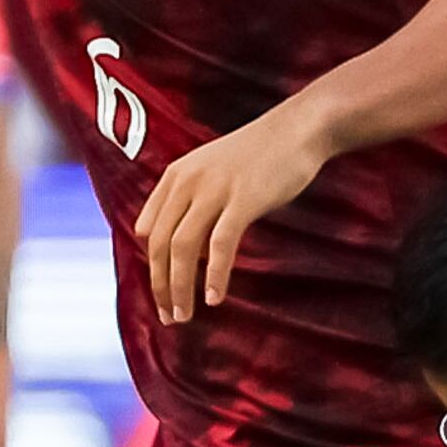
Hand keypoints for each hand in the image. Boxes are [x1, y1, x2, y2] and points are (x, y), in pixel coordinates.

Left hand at [133, 107, 327, 323]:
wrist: (298, 129)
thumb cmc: (259, 154)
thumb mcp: (212, 170)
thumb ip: (191, 200)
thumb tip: (182, 247)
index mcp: (176, 175)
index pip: (149, 229)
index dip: (152, 266)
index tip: (162, 293)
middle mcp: (188, 182)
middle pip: (161, 243)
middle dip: (161, 286)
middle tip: (169, 317)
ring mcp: (214, 190)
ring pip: (183, 248)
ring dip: (180, 288)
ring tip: (185, 315)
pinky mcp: (243, 201)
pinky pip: (220, 245)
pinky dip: (215, 275)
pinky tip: (215, 298)